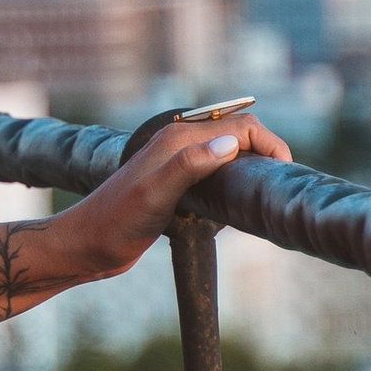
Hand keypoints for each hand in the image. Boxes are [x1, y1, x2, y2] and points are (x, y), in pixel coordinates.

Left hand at [64, 108, 293, 281]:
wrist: (86, 245)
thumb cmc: (116, 221)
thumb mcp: (155, 195)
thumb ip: (188, 166)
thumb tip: (231, 144)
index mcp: (178, 138)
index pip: (240, 124)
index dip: (269, 143)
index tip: (284, 173)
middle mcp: (179, 145)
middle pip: (237, 136)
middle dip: (263, 155)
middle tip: (275, 190)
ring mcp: (177, 165)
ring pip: (227, 157)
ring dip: (247, 172)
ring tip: (258, 201)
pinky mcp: (175, 186)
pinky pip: (214, 178)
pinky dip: (229, 191)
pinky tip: (228, 216)